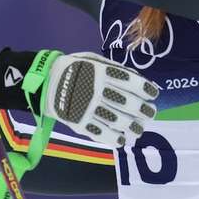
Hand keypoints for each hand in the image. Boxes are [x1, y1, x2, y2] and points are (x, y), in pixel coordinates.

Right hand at [41, 52, 157, 146]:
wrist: (45, 83)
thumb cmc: (75, 69)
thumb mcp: (93, 60)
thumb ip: (116, 69)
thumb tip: (141, 81)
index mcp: (101, 72)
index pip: (132, 83)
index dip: (147, 90)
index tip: (153, 95)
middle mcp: (97, 90)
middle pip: (130, 104)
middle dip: (145, 111)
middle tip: (151, 113)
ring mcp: (88, 108)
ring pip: (120, 122)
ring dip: (134, 128)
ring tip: (139, 129)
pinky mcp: (80, 123)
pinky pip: (102, 134)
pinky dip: (116, 138)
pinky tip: (122, 138)